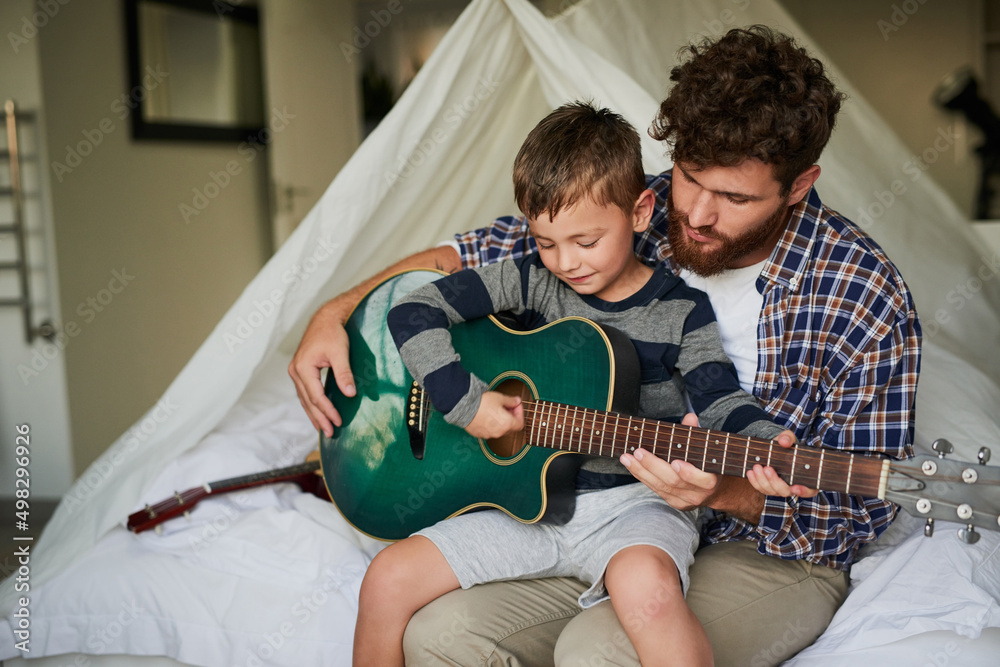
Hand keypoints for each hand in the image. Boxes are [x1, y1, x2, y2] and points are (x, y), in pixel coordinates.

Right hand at [288, 298, 354, 436]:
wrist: (325, 318)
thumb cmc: (332, 333)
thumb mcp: (340, 352)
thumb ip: (344, 373)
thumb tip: (350, 394)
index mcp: (303, 367)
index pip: (316, 396)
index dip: (327, 411)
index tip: (338, 422)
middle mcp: (295, 371)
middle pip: (307, 401)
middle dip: (319, 418)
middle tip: (330, 433)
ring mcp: (296, 371)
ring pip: (304, 398)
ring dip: (314, 414)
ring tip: (323, 429)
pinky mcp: (301, 370)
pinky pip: (305, 392)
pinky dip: (311, 404)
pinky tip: (317, 413)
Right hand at [465, 391, 523, 439]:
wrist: (464, 407)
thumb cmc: (482, 403)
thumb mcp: (500, 398)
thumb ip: (511, 401)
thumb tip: (517, 401)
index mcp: (507, 424)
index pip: (520, 423)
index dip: (520, 413)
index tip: (516, 406)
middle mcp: (499, 432)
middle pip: (510, 427)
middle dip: (511, 417)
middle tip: (506, 407)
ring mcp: (489, 435)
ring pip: (500, 429)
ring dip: (501, 421)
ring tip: (495, 410)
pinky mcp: (480, 435)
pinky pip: (490, 431)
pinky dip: (491, 424)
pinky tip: (487, 415)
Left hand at [620, 413, 719, 510]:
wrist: (711, 490)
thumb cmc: (705, 464)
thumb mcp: (706, 449)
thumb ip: (695, 434)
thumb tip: (690, 418)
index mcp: (711, 480)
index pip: (703, 480)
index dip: (689, 473)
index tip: (676, 463)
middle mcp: (698, 493)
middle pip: (674, 481)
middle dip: (654, 466)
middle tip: (639, 452)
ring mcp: (685, 500)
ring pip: (660, 486)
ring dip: (641, 471)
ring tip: (626, 457)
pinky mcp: (673, 502)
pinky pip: (655, 489)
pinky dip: (641, 476)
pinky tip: (631, 466)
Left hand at [746, 429, 818, 497]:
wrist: (773, 448)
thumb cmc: (786, 444)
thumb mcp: (788, 437)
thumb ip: (788, 438)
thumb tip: (784, 441)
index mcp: (806, 477)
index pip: (809, 490)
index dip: (803, 491)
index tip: (795, 487)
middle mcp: (793, 486)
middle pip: (785, 491)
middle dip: (774, 481)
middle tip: (767, 468)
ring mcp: (780, 489)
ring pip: (771, 491)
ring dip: (762, 480)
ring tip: (756, 466)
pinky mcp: (768, 488)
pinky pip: (761, 489)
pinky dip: (754, 481)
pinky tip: (750, 472)